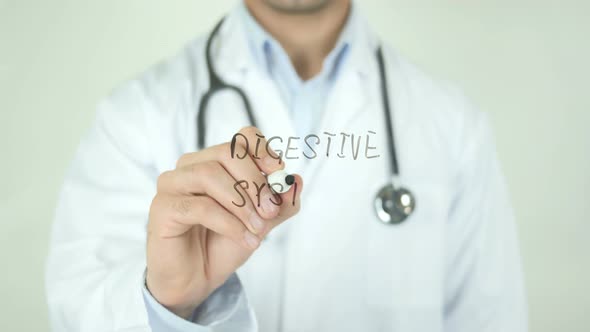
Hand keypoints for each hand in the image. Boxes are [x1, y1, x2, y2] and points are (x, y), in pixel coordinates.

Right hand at [145, 126, 301, 318]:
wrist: (196, 279)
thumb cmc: (223, 244)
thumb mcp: (261, 222)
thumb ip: (280, 203)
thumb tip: (296, 181)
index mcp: (216, 161)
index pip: (242, 138)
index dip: (264, 151)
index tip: (279, 173)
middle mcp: (191, 165)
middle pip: (228, 153)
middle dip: (255, 181)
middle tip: (271, 210)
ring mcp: (173, 184)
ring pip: (210, 175)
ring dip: (242, 204)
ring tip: (259, 229)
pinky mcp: (162, 207)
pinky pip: (199, 207)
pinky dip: (229, 224)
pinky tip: (245, 240)